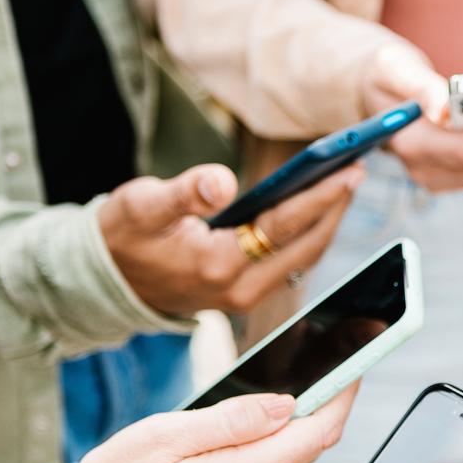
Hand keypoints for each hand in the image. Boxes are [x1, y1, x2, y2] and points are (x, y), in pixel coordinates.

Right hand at [80, 387, 355, 462]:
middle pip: (308, 449)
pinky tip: (249, 438)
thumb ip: (232, 420)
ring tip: (281, 400)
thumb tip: (286, 404)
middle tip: (324, 372)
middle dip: (321, 410)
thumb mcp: (167, 436)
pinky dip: (270, 458)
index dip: (341, 397)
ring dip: (291, 434)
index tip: (355, 368)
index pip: (316, 433)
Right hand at [98, 163, 360, 315]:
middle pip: (306, 245)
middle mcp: (240, 288)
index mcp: (217, 266)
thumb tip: (222, 181)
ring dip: (327, 220)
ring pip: (303, 256)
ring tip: (345, 180)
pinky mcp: (246, 292)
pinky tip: (319, 204)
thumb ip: (183, 193)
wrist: (105, 282)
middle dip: (335, 206)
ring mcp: (246, 295)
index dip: (321, 197)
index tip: (350, 170)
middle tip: (358, 168)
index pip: (284, 226)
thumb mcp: (140, 205)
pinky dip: (309, 232)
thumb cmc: (122, 237)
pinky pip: (290, 261)